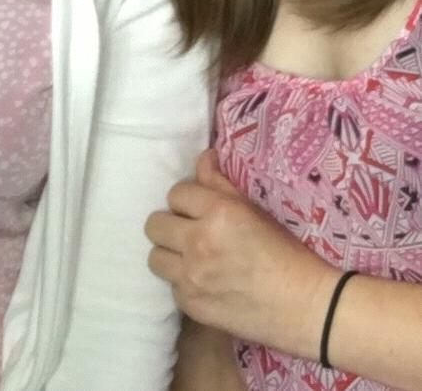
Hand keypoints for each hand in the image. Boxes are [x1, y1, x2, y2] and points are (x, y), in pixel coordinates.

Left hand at [145, 149, 334, 355]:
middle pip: (154, 225)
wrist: (311, 308)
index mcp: (218, 213)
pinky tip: (205, 285)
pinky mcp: (193, 305)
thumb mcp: (255, 210)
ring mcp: (193, 277)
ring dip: (172, 256)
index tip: (200, 211)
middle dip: (172, 226)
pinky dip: (185, 285)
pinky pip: (172, 287)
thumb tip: (203, 157)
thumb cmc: (288, 253)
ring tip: (192, 259)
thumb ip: (220, 183)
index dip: (188, 201)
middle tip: (191, 234)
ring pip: (155, 257)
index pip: (175, 194)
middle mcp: (199, 242)